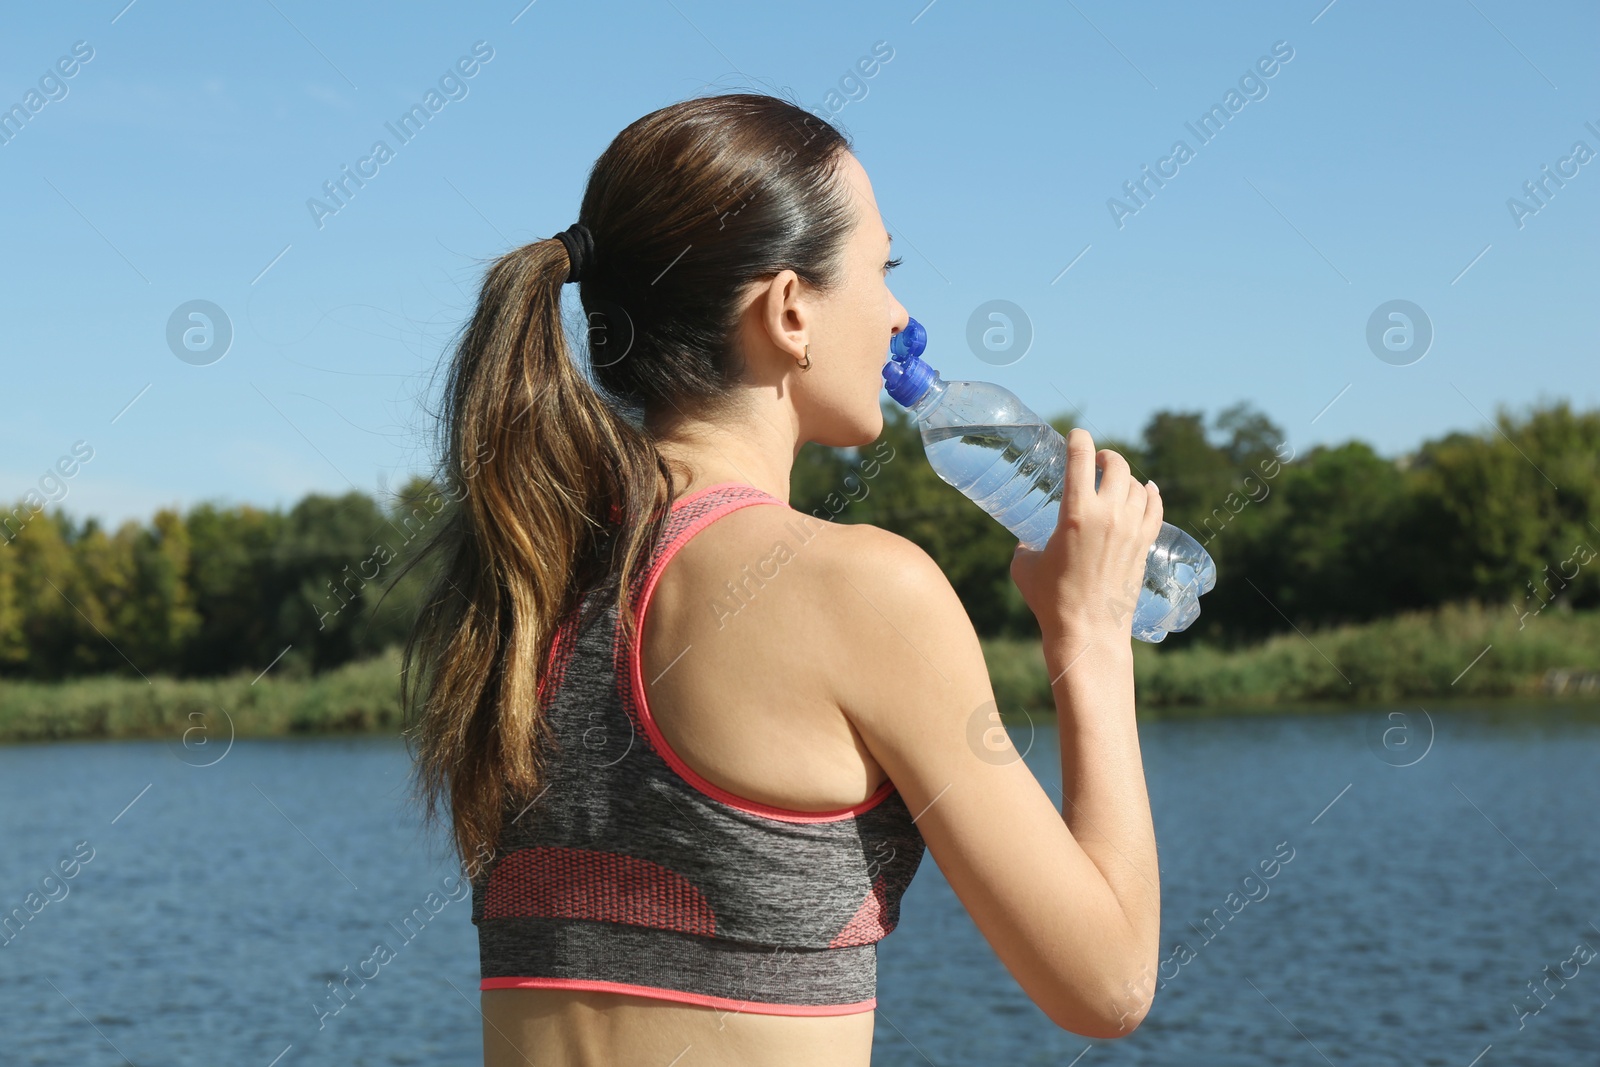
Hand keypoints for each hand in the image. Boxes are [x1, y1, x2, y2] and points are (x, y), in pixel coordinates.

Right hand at [1009, 428, 1163, 642]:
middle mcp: (1109, 514)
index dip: (1079, 439)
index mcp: (1076, 512)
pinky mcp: (1144, 546)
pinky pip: (1155, 508)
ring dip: (1126, 477)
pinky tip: (1147, 491)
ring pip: (1138, 485)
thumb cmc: (1051, 600)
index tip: (1076, 435)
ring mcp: (1132, 529)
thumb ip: (1026, 544)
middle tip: (1097, 461)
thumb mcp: (1025, 565)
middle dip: (1105, 456)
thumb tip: (1029, 541)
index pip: (1082, 457)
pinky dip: (1151, 494)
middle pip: (1117, 465)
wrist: (1088, 631)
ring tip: (1116, 481)